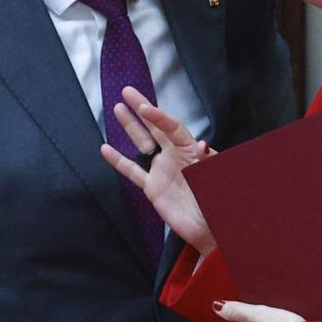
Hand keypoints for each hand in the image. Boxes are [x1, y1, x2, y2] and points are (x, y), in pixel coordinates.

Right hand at [100, 86, 216, 253]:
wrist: (208, 229)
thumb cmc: (216, 202)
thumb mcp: (216, 178)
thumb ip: (209, 161)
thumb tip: (202, 145)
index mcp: (191, 150)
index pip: (172, 127)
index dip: (158, 116)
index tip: (143, 107)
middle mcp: (174, 156)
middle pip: (155, 128)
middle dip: (141, 109)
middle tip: (127, 91)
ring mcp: (161, 170)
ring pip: (142, 144)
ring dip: (130, 127)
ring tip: (117, 108)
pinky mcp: (152, 188)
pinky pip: (132, 171)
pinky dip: (119, 161)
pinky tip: (105, 149)